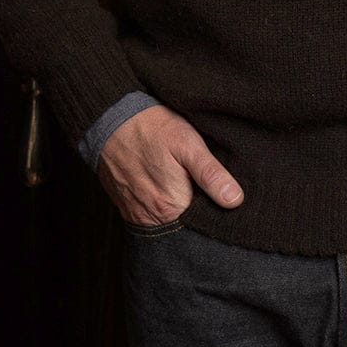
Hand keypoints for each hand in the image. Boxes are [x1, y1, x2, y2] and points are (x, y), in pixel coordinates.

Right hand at [97, 104, 244, 225]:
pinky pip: (151, 218)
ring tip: (189, 189)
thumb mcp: (188, 144)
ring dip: (181, 213)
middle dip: (200, 215)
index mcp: (171, 207)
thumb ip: (211, 174)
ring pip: (169, 224)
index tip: (225, 199)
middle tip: (207, 190)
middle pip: (186, 227)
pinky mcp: (128, 207)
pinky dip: (163, 209)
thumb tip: (234, 201)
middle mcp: (152, 218)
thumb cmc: (153, 129)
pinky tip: (170, 190)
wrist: (111, 119)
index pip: (203, 225)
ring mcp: (137, 214)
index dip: (217, 213)